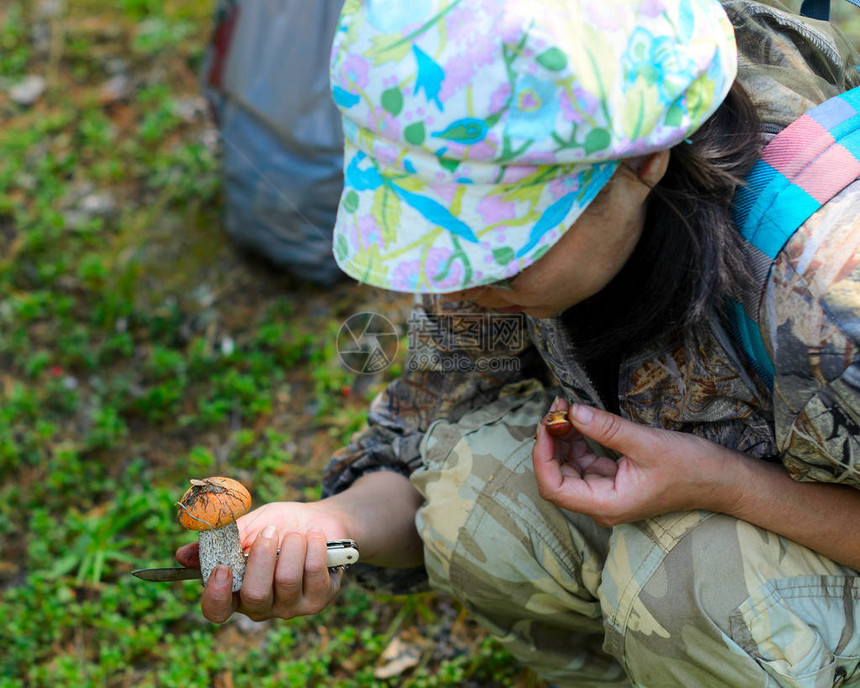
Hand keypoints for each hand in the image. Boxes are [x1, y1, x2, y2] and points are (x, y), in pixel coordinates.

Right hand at [175, 501, 350, 622]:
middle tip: (269, 532)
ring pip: (285, 581)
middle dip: (261, 557)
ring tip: (296, 533)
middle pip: (255, 595)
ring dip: (291, 546)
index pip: (217, 610)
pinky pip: (313, 573)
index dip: (216, 595)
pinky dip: (313, 547)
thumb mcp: (248, 527)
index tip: (222, 568)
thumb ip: (221, 541)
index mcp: (237, 591)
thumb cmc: (278, 526)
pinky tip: (315, 537)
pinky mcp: (319, 598)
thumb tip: (182, 555)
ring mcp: (291, 606)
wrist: (319, 521)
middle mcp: (262, 606)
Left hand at [532, 398, 742, 525]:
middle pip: (557, 476)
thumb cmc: (691, 467)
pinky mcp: (614, 481)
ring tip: (566, 408)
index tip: (547, 424)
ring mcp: (607, 493)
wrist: (723, 479)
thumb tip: (572, 411)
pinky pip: (585, 462)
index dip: (542, 456)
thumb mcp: (646, 443)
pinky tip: (580, 420)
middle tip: (556, 408)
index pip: (554, 488)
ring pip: (569, 467)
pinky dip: (578, 441)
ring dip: (563, 438)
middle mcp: (602, 504)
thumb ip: (607, 429)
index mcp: (607, 504)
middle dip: (551, 442)